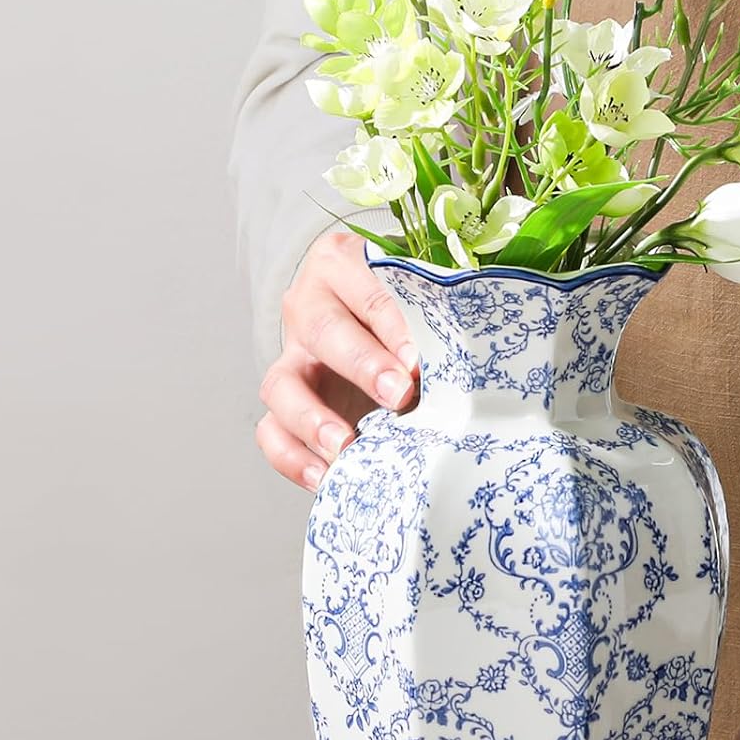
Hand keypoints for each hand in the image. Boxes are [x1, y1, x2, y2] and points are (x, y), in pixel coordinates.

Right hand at [255, 232, 417, 489]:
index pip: (369, 292)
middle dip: (363, 366)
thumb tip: (469, 357)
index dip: (394, 328)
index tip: (419, 363)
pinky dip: (292, 457)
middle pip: (323, 332)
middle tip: (399, 396)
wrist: (378, 320)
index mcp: (341, 263)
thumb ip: (438, 313)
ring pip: (280, 384)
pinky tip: (325, 476)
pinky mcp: (284, 401)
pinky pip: (271, 430)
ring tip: (347, 445)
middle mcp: (306, 305)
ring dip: (313, 418)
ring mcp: (291, 355)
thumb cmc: (409, 305)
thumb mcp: (423, 294)